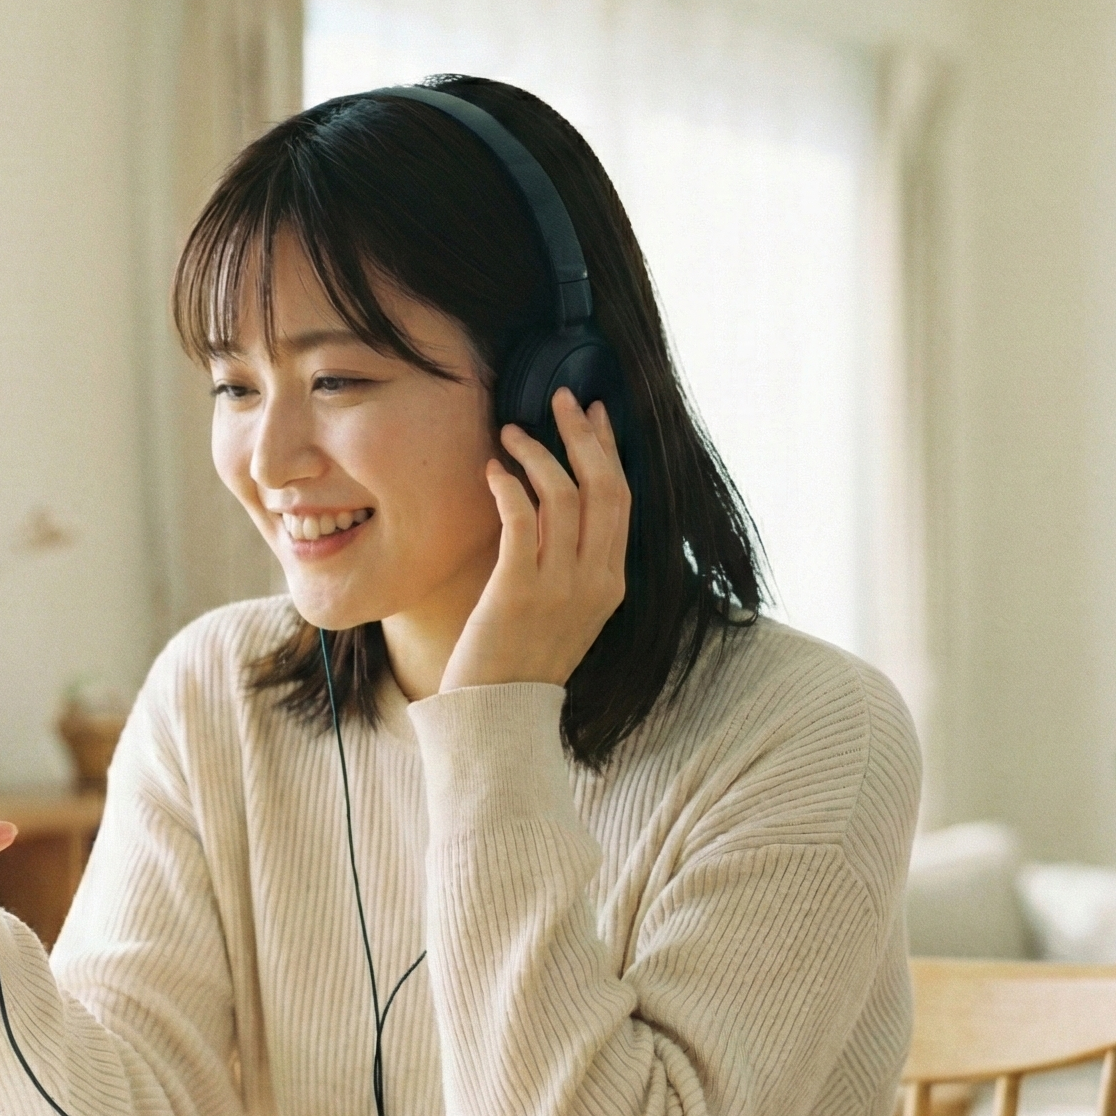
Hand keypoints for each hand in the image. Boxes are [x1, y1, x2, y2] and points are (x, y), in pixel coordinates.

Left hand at [440, 388, 631, 693]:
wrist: (496, 717)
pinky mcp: (518, 592)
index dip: (608, 449)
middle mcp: (595, 582)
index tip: (594, 412)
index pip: (622, 498)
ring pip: (564, 496)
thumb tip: (553, 498)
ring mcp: (560, 587)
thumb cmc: (518, 659)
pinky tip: (493, 469)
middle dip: (582, 435)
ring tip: (509, 432)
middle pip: (603, 487)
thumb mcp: (561, 608)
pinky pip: (520, 520)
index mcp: (612, 583)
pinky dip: (508, 485)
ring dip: (537, 454)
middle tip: (559, 399)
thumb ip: (567, 559)